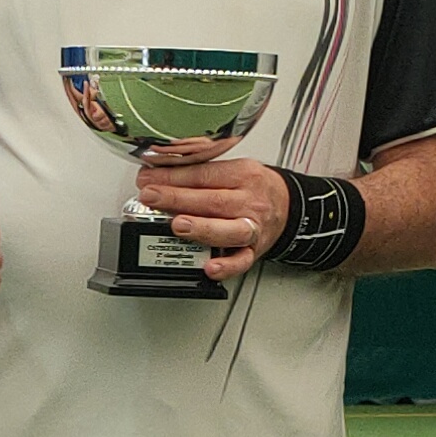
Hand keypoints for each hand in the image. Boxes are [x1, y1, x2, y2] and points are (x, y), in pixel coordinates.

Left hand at [133, 148, 288, 282]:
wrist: (287, 205)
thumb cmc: (254, 188)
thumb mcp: (233, 170)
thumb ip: (201, 173)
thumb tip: (159, 175)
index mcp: (243, 175)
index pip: (204, 174)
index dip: (173, 177)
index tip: (148, 180)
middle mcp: (249, 201)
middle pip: (213, 200)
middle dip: (177, 199)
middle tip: (151, 197)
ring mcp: (252, 228)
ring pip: (229, 230)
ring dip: (202, 228)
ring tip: (178, 225)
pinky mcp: (254, 251)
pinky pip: (242, 261)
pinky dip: (226, 266)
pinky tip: (210, 267)